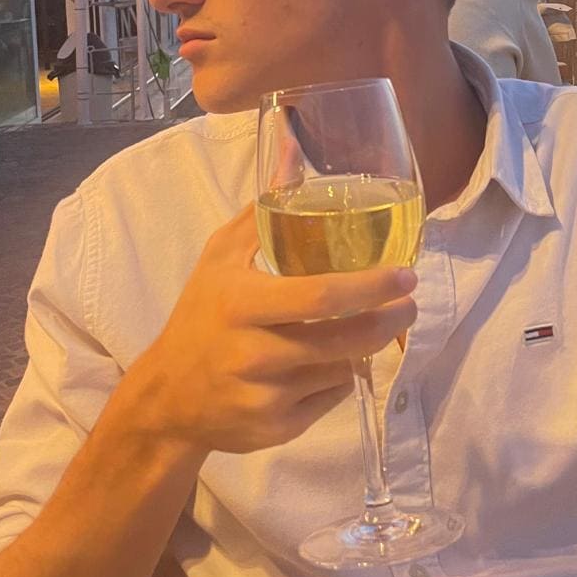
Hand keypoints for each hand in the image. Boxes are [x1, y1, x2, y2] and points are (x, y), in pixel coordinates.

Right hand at [123, 206, 417, 453]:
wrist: (166, 398)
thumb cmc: (200, 314)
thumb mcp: (220, 256)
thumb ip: (263, 206)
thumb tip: (293, 146)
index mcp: (242, 304)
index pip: (320, 297)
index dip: (370, 286)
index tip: (405, 274)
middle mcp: (254, 354)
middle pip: (343, 340)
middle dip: (388, 321)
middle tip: (410, 303)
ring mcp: (265, 397)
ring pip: (341, 369)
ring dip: (364, 347)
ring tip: (370, 326)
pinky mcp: (276, 430)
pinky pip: (329, 398)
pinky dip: (339, 378)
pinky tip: (331, 361)